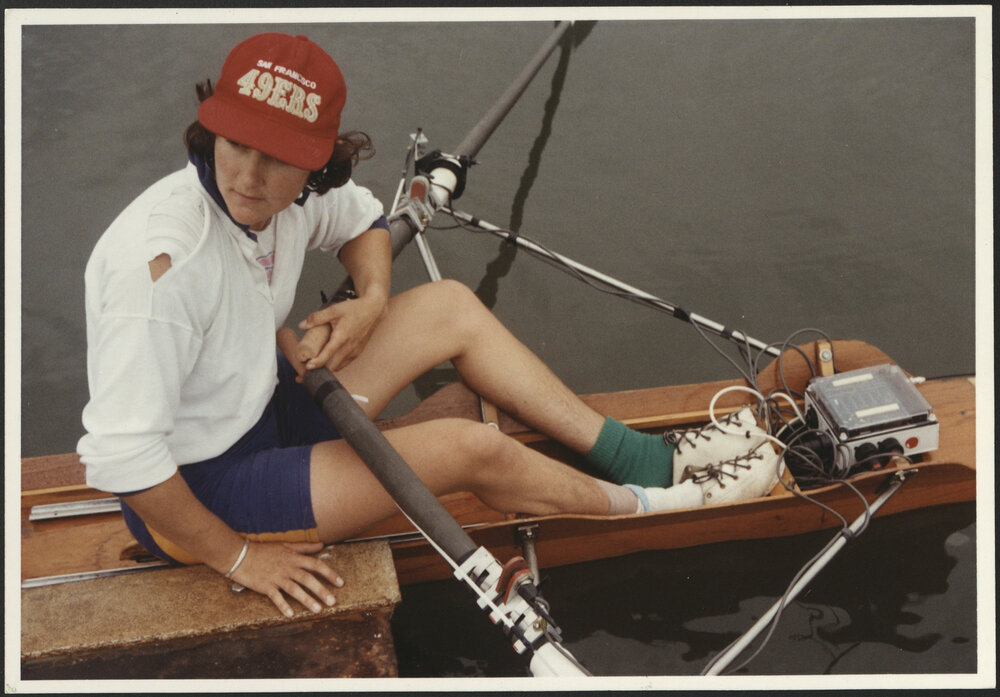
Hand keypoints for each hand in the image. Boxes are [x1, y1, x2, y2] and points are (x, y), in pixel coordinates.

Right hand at [229, 540, 344, 617]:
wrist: (240, 555)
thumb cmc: (264, 550)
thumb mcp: (286, 545)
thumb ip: (304, 546)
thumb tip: (321, 545)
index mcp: (294, 558)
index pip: (316, 565)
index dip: (329, 574)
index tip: (340, 582)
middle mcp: (288, 568)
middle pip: (308, 579)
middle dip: (322, 590)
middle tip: (333, 601)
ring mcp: (276, 578)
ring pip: (295, 590)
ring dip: (307, 600)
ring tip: (318, 609)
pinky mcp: (265, 586)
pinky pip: (276, 597)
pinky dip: (283, 606)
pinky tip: (291, 614)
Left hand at [297, 294, 386, 371]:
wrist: (373, 310)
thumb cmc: (355, 309)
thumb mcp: (334, 310)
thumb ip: (317, 318)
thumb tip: (302, 325)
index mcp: (342, 338)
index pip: (327, 356)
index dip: (316, 363)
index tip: (307, 367)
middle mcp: (349, 347)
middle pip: (332, 366)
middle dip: (321, 368)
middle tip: (310, 365)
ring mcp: (355, 351)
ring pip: (340, 366)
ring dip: (329, 367)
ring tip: (319, 362)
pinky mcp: (358, 352)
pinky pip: (346, 362)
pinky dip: (338, 363)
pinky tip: (332, 358)